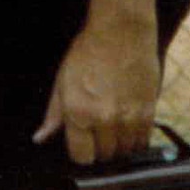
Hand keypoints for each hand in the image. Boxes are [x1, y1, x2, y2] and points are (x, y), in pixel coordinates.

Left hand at [33, 14, 160, 163]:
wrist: (121, 32)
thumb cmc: (88, 52)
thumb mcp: (62, 81)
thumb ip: (53, 115)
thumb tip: (40, 138)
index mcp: (79, 111)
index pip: (82, 157)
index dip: (80, 152)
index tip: (81, 143)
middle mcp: (104, 118)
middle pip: (104, 156)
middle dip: (99, 147)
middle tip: (96, 128)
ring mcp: (129, 117)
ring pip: (125, 152)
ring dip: (118, 143)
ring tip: (112, 122)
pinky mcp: (149, 112)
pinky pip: (143, 142)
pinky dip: (135, 138)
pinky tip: (127, 121)